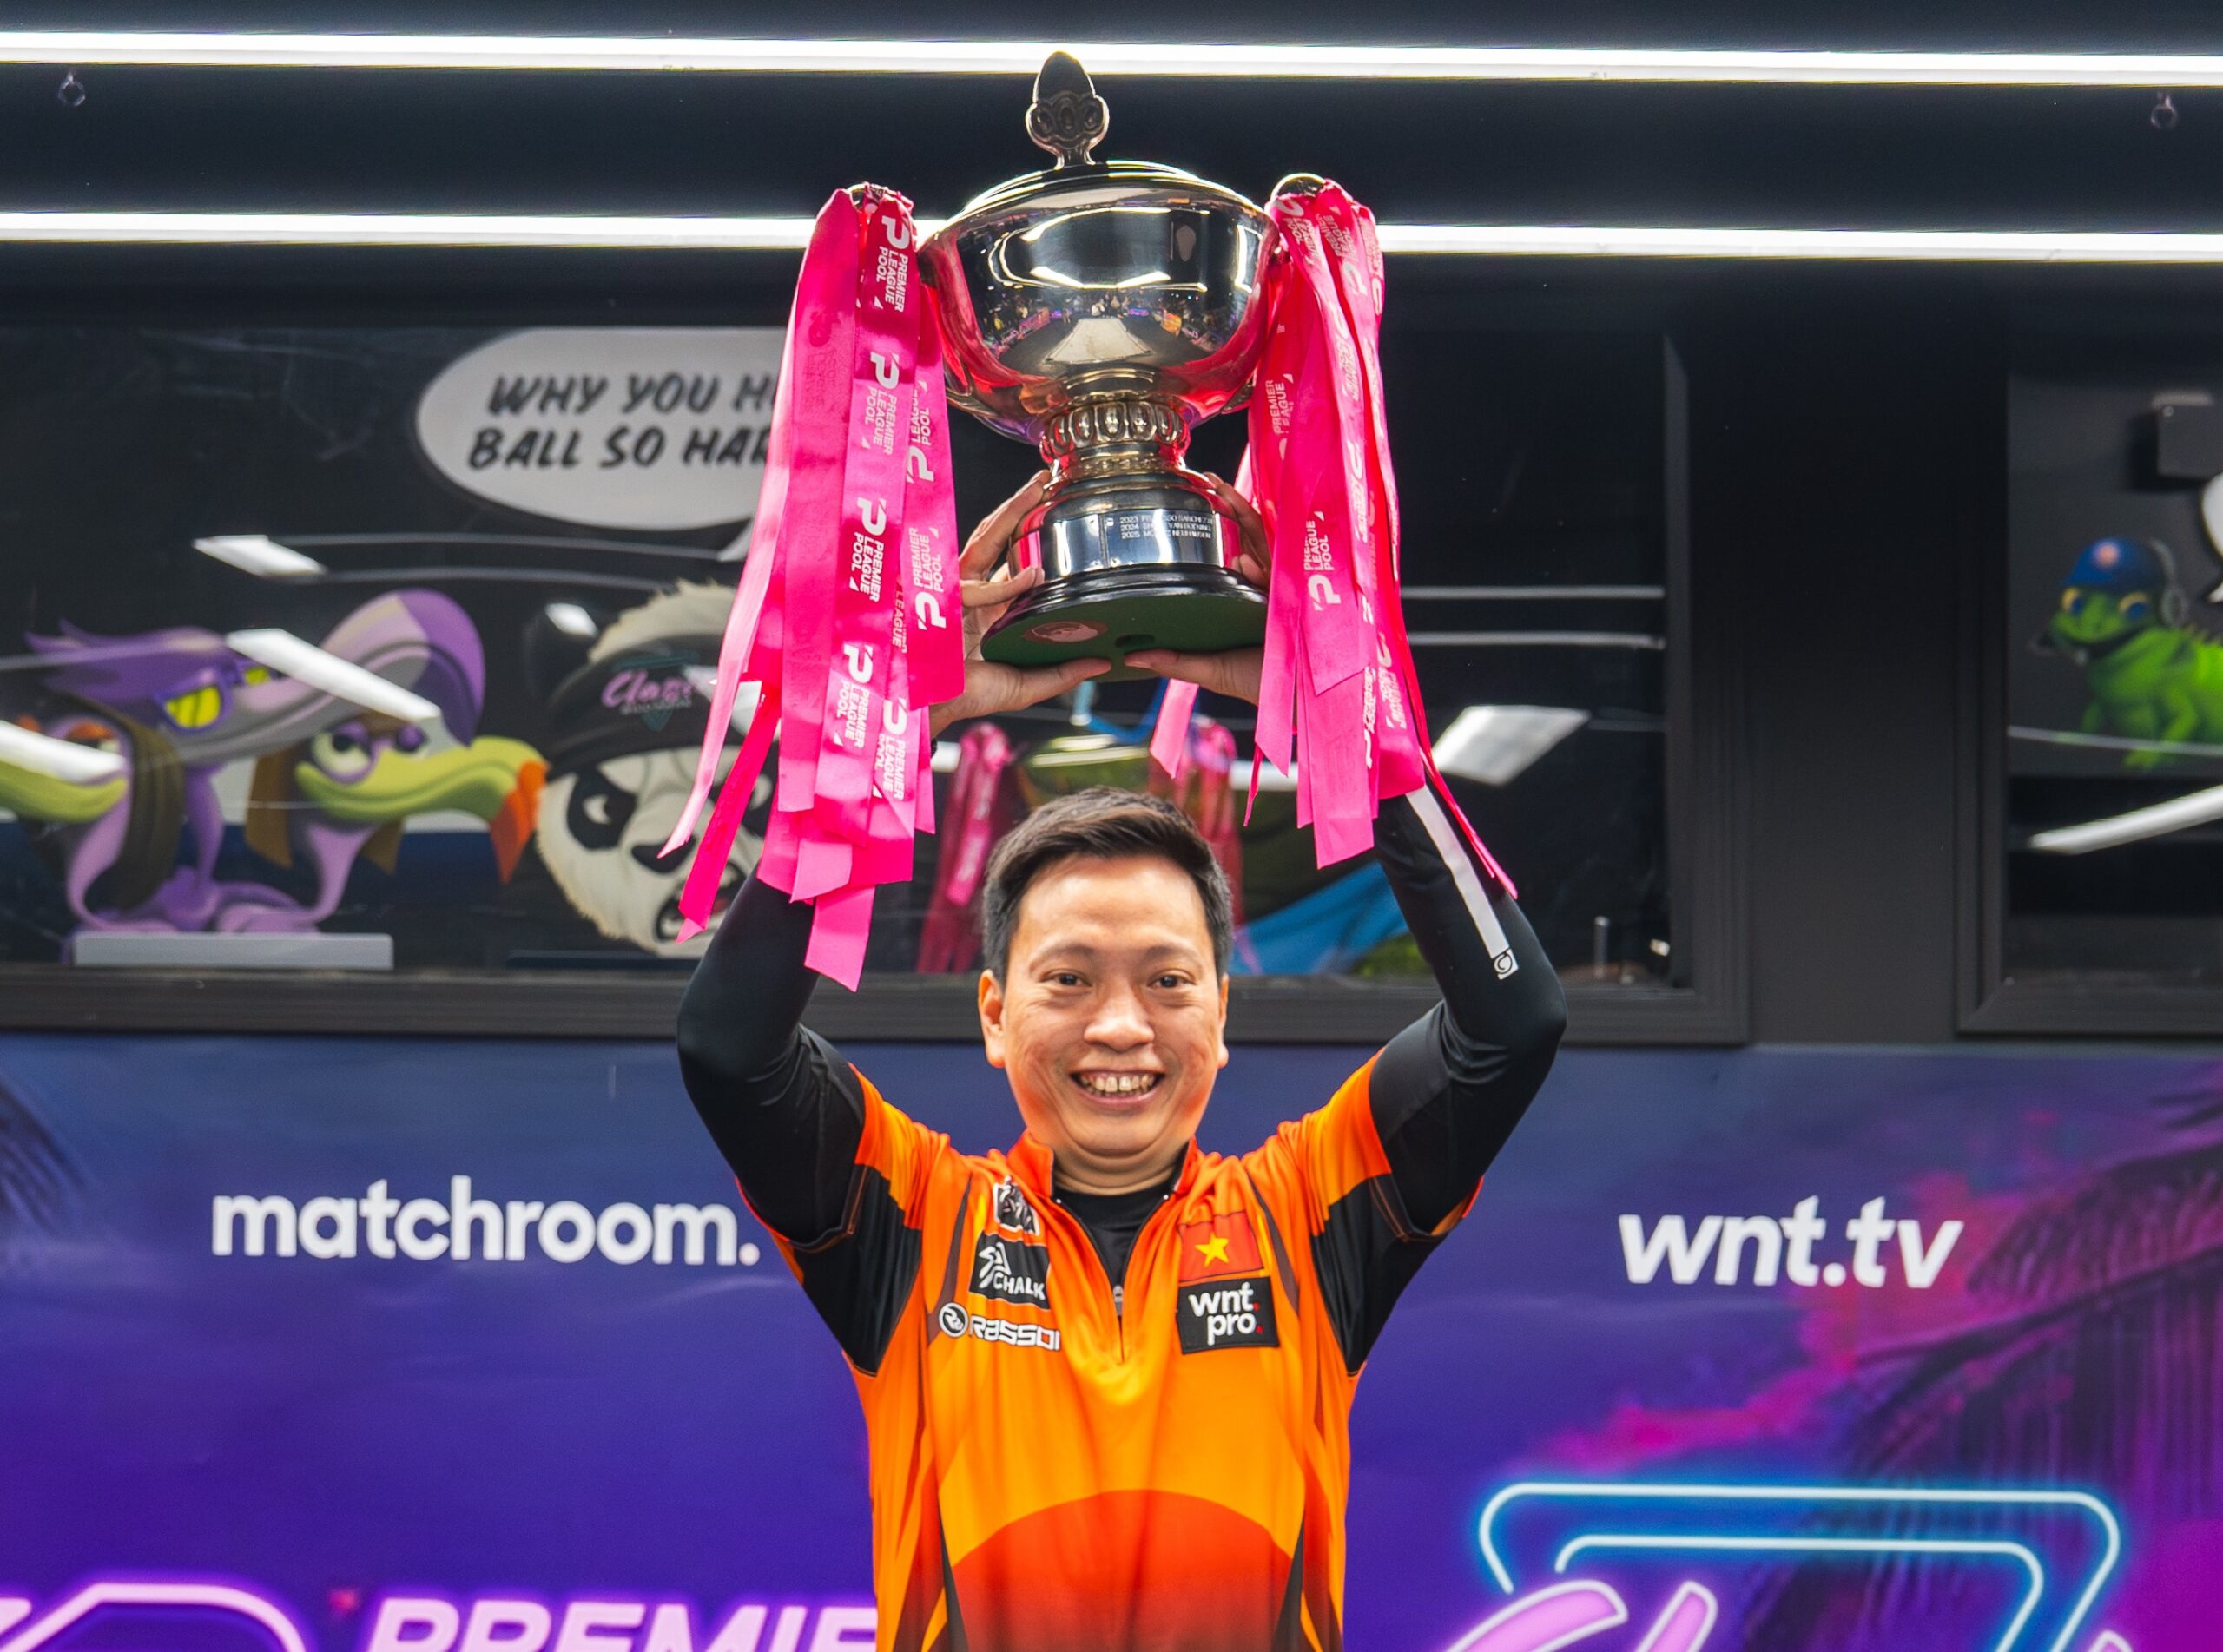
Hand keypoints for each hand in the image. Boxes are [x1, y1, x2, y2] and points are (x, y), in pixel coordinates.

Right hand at [929, 471, 1109, 737]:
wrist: (931, 710)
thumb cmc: (969, 697)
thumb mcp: (1026, 685)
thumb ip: (1062, 673)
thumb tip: (1104, 662)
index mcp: (989, 609)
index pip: (1011, 560)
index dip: (1030, 534)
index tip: (1056, 510)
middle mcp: (971, 593)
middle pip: (995, 537)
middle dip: (1018, 505)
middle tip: (1045, 478)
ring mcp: (954, 590)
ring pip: (983, 541)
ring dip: (1010, 512)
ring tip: (1036, 489)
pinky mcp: (942, 600)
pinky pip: (978, 586)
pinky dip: (1007, 584)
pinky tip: (1035, 575)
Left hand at [1123, 471, 1270, 704]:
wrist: (1292, 702)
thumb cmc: (1257, 684)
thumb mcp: (1208, 669)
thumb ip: (1174, 660)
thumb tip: (1130, 656)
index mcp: (1243, 597)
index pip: (1229, 552)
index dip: (1216, 525)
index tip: (1193, 500)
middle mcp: (1263, 587)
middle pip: (1246, 537)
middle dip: (1230, 506)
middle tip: (1207, 479)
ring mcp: (1279, 590)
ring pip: (1262, 544)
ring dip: (1244, 516)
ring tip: (1222, 491)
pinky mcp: (1293, 602)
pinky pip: (1277, 574)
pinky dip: (1260, 566)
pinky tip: (1242, 561)